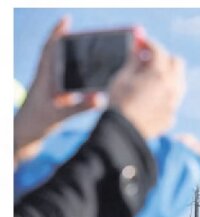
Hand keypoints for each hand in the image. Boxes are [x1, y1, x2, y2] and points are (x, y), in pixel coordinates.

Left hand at [14, 17, 101, 164]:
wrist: (22, 136)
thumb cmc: (36, 124)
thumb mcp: (59, 115)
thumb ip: (80, 107)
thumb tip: (101, 98)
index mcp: (44, 77)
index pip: (49, 49)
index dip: (57, 33)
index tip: (67, 20)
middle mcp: (45, 78)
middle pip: (54, 52)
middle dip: (65, 39)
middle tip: (81, 32)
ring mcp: (47, 85)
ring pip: (57, 63)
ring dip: (68, 53)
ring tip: (85, 48)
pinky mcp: (51, 94)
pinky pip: (62, 76)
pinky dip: (72, 70)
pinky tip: (84, 73)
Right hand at [109, 38, 184, 139]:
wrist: (123, 132)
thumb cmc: (119, 102)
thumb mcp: (123, 76)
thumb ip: (134, 61)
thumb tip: (140, 52)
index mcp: (159, 74)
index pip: (159, 51)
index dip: (149, 44)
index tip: (142, 43)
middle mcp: (172, 87)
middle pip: (177, 63)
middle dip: (165, 57)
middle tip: (150, 59)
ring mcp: (174, 103)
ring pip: (179, 82)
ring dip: (168, 75)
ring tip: (151, 78)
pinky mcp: (172, 116)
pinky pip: (173, 98)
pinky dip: (165, 93)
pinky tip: (152, 97)